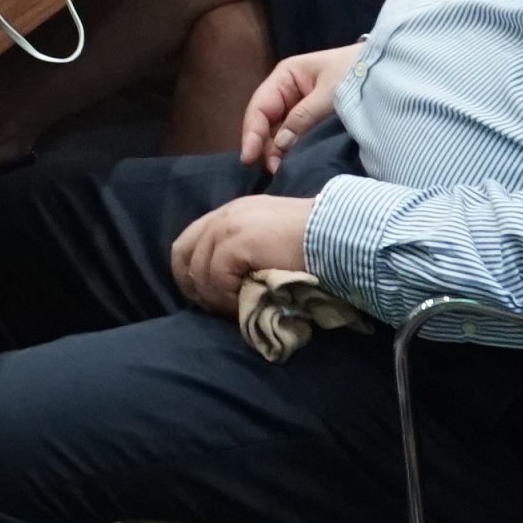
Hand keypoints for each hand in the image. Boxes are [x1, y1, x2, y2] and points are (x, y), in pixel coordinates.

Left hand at [167, 194, 316, 316]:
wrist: (339, 236)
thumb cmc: (314, 245)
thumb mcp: (271, 243)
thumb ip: (245, 253)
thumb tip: (225, 285)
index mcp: (233, 213)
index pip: (189, 241)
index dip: (188, 273)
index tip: (204, 297)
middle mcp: (226, 214)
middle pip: (183, 254)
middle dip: (193, 286)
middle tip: (214, 308)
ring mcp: (229, 225)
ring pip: (198, 270)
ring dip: (214, 297)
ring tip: (236, 309)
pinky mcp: (237, 241)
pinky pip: (216, 277)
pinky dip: (225, 296)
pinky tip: (243, 304)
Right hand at [237, 43, 359, 170]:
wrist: (387, 69)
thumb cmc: (356, 72)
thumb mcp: (330, 93)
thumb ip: (303, 117)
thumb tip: (279, 145)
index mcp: (285, 76)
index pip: (259, 107)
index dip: (251, 133)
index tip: (248, 157)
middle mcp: (286, 91)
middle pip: (265, 121)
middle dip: (264, 146)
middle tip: (271, 170)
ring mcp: (298, 105)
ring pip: (277, 131)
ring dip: (276, 150)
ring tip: (280, 170)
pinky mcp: (311, 118)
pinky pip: (293, 134)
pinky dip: (290, 149)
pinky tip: (289, 163)